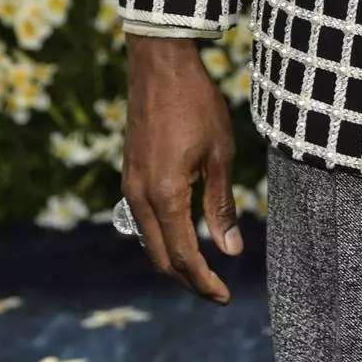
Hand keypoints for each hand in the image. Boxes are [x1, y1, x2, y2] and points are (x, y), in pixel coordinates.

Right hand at [122, 36, 241, 303]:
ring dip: (173, 260)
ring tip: (203, 268)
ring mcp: (130, 185)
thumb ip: (221, 205)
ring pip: (148, 241)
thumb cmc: (196, 103)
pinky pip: (142, 220)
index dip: (204, 282)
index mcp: (165, 195)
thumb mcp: (219, 154)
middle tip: (216, 290)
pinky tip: (182, 235)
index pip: (182, 256)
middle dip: (187, 279)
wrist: (160, 65)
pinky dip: (162, 237)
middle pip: (160, 258)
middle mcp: (140, 197)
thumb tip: (232, 250)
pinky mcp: (129, 174)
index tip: (225, 296)